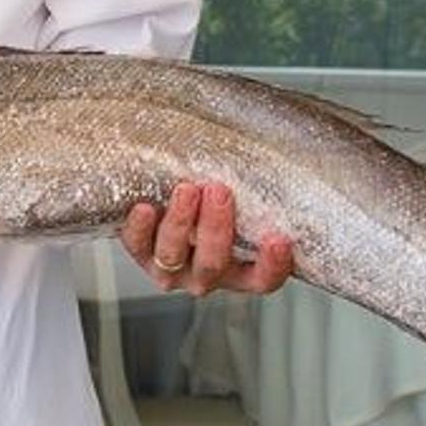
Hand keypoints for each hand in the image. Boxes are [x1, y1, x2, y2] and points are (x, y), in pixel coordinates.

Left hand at [120, 181, 293, 296]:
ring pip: (174, 255)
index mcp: (239, 271)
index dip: (272, 265)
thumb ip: (259, 191)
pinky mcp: (138, 252)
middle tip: (219, 191)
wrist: (163, 202)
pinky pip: (136, 245)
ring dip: (181, 222)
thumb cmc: (214, 202)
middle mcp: (205, 275)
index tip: (280, 239)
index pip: (262, 280)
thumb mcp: (244, 200)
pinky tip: (145, 207)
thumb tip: (290, 146)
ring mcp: (170, 267)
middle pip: (213, 264)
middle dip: (216, 228)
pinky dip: (139, 227)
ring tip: (187, 189)